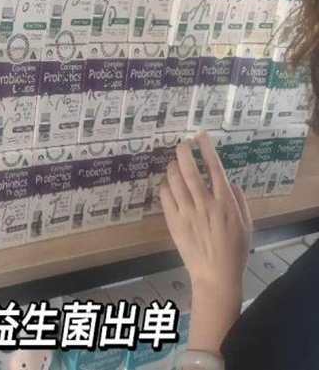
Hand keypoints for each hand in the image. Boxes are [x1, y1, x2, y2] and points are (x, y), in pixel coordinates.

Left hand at [160, 131, 251, 355]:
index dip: (206, 148)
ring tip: (174, 163)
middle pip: (189, 170)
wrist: (216, 274)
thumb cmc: (234, 249)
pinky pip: (165, 196)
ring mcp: (187, 212)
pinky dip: (165, 186)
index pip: (214, 167)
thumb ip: (239, 200)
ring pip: (174, 180)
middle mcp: (204, 203)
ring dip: (172, 167)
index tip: (201, 136)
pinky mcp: (173, 221)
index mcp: (225, 201)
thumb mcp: (246, 223)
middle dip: (183, 152)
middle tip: (182, 144)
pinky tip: (168, 185)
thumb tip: (229, 182)